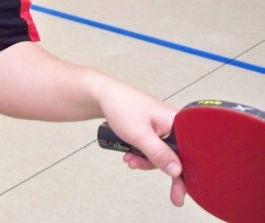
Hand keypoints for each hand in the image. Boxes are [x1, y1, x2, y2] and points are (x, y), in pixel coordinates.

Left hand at [99, 86, 185, 205]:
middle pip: (174, 156)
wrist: (101, 94)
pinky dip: (141, 154)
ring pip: (160, 154)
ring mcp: (162, 127)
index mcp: (177, 122)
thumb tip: (177, 172)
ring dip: (144, 160)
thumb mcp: (140, 135)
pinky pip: (152, 148)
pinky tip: (128, 154)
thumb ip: (158, 154)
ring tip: (128, 158)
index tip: (179, 194)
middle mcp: (172, 124)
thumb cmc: (121, 106)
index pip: (189, 153)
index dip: (184, 174)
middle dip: (156, 165)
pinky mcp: (152, 129)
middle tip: (143, 171)